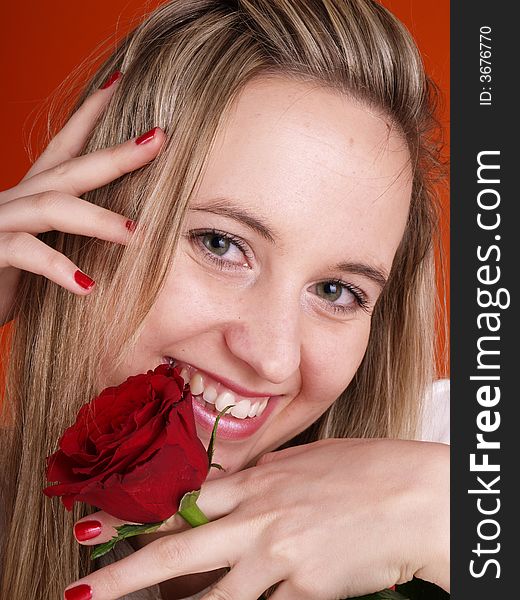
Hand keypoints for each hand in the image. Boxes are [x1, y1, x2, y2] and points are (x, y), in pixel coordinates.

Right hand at [0, 74, 164, 325]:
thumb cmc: (7, 273)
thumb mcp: (45, 246)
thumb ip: (74, 233)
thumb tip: (127, 229)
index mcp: (33, 194)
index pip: (65, 146)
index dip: (90, 113)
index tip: (121, 84)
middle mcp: (17, 200)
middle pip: (71, 168)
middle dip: (116, 154)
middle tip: (159, 139)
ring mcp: (2, 221)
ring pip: (52, 207)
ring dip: (98, 220)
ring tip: (139, 236)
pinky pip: (24, 252)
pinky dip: (57, 267)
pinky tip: (87, 285)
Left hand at [68, 438, 448, 598]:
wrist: (415, 497)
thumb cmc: (367, 470)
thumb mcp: (306, 462)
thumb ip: (267, 478)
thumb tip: (238, 490)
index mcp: (259, 481)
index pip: (183, 501)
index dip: (137, 515)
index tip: (96, 525)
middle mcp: (260, 518)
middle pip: (179, 550)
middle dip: (124, 574)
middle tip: (80, 590)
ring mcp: (279, 556)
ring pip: (214, 599)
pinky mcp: (305, 590)